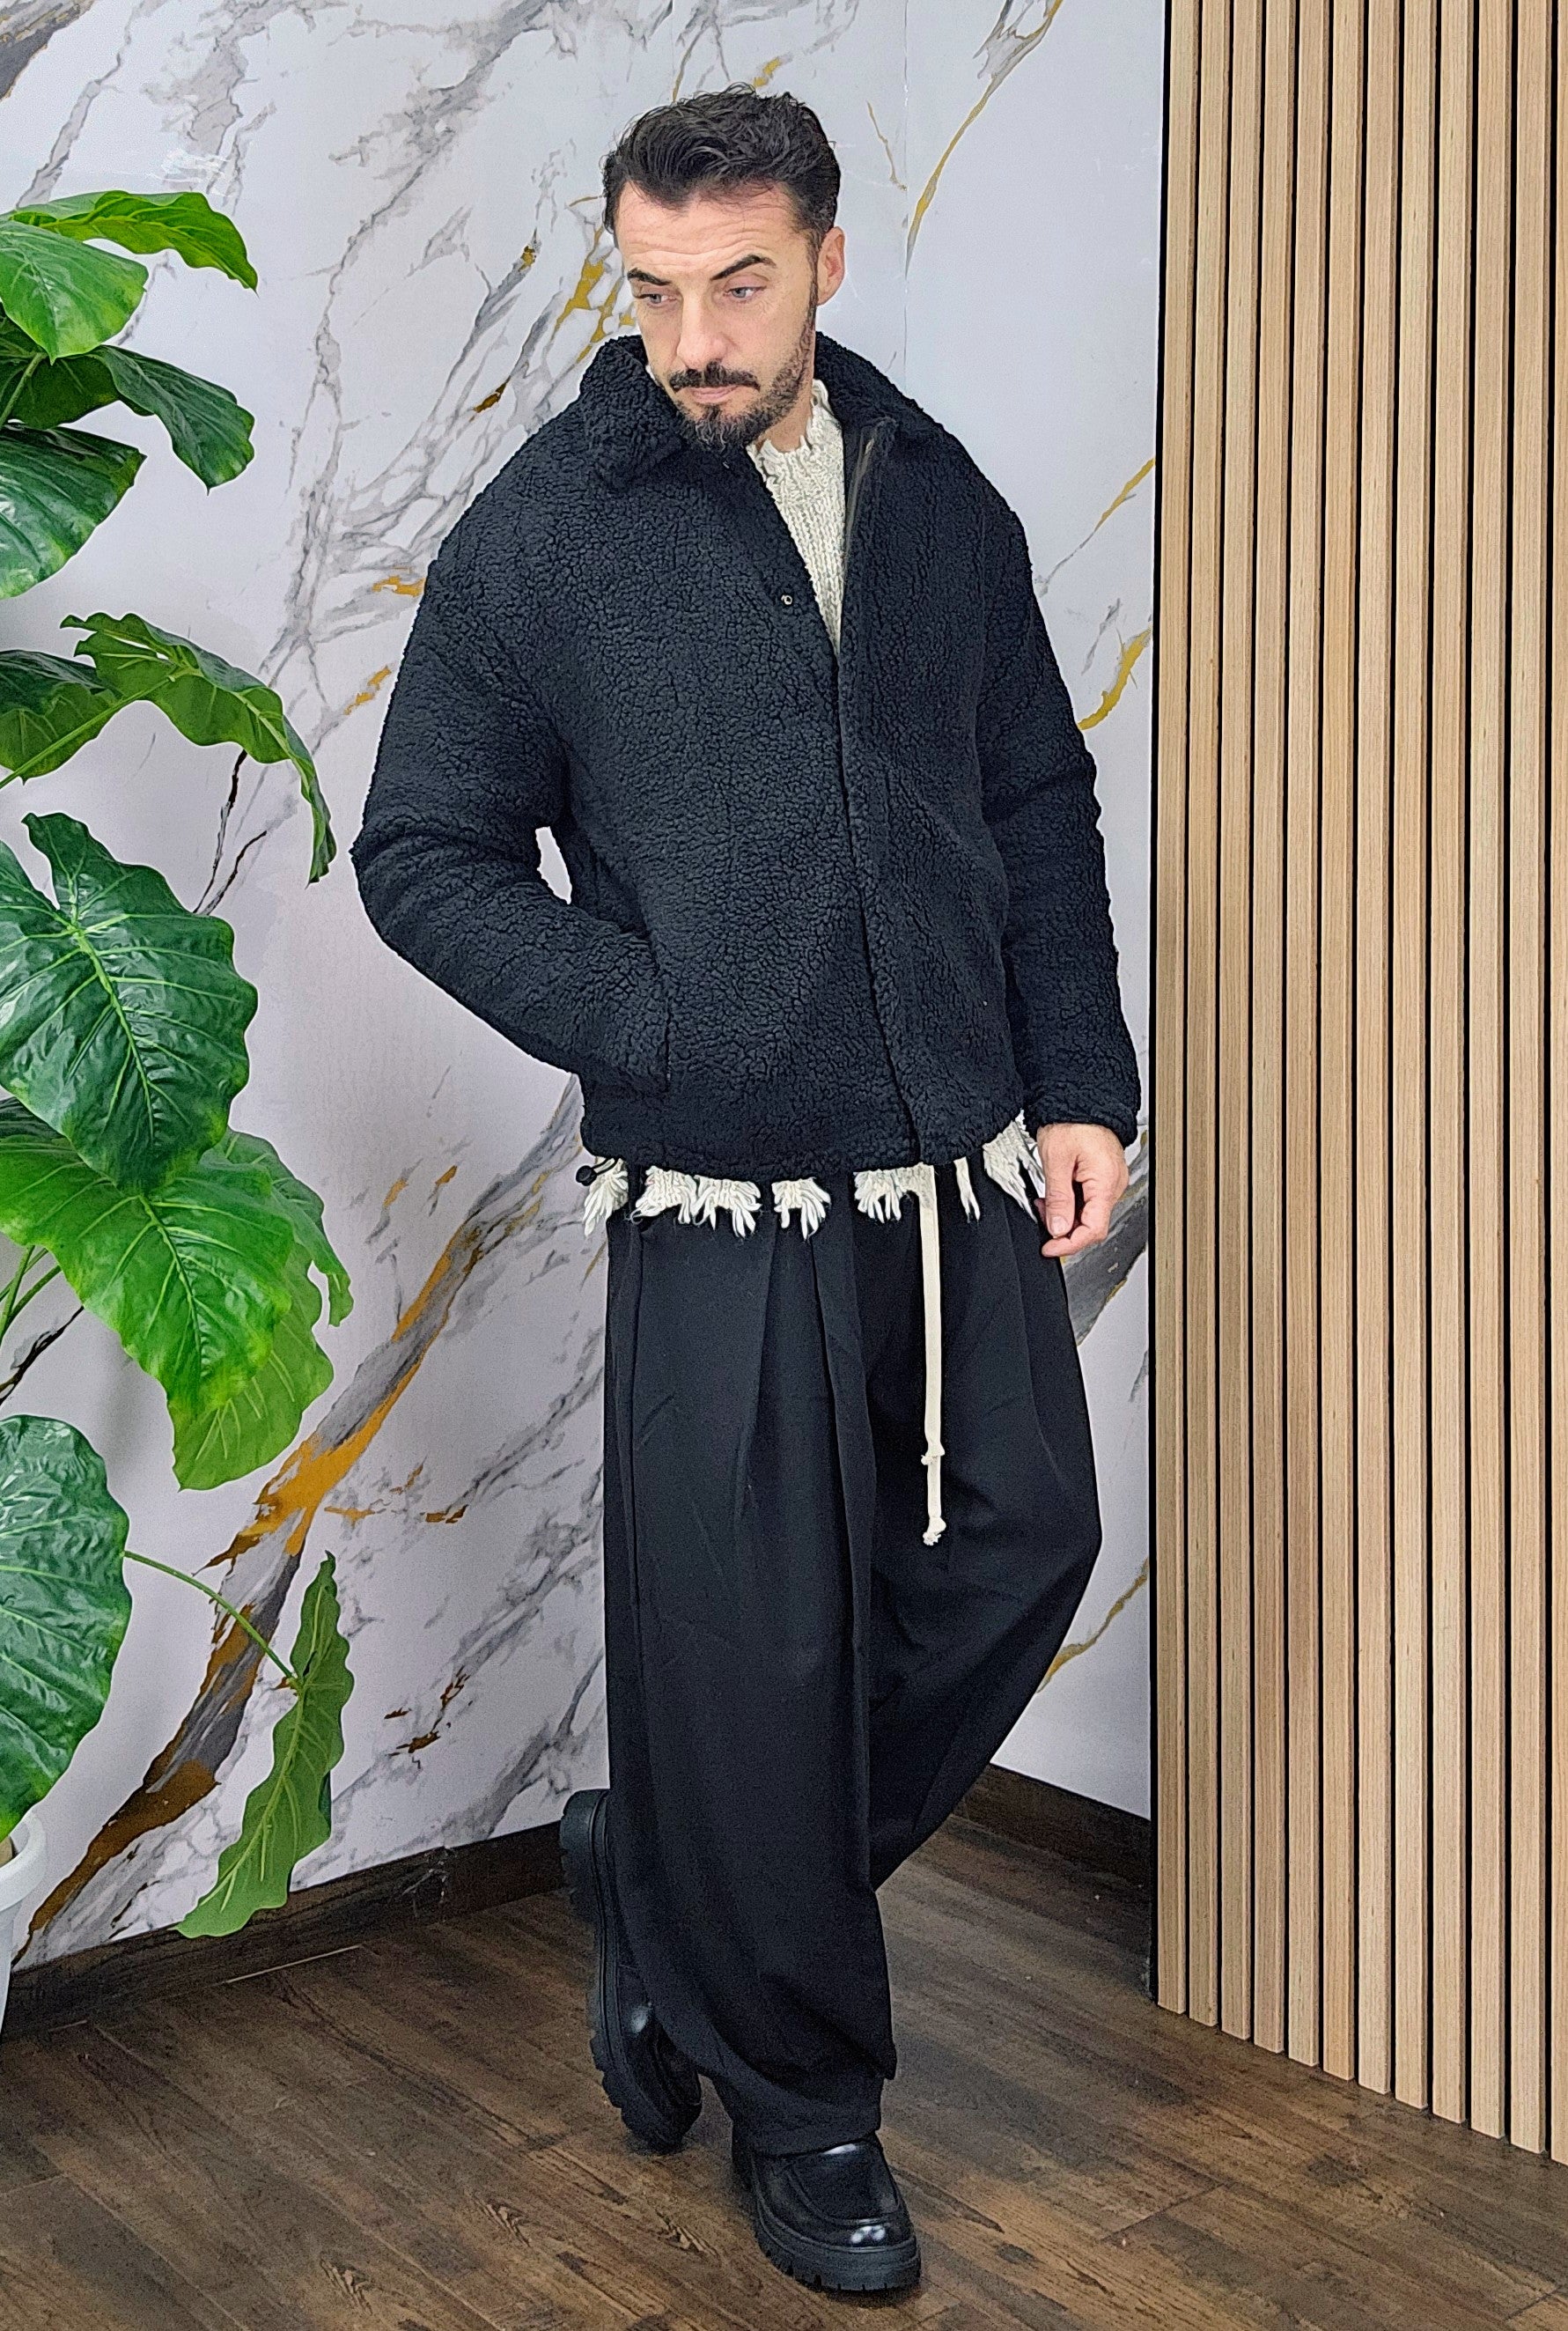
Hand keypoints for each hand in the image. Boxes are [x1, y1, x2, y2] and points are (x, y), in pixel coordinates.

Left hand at [1032, 1121, 1127, 1257]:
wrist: (1081, 1098)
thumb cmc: (1072, 1121)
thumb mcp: (1056, 1161)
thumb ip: (1058, 1199)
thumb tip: (1057, 1228)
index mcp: (1105, 1182)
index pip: (1093, 1230)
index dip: (1069, 1245)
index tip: (1049, 1248)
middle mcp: (1113, 1184)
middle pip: (1092, 1224)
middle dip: (1064, 1229)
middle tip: (1042, 1217)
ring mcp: (1110, 1181)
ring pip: (1089, 1213)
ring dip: (1065, 1215)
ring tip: (1045, 1202)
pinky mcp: (1103, 1176)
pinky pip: (1088, 1199)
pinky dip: (1070, 1203)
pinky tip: (1055, 1194)